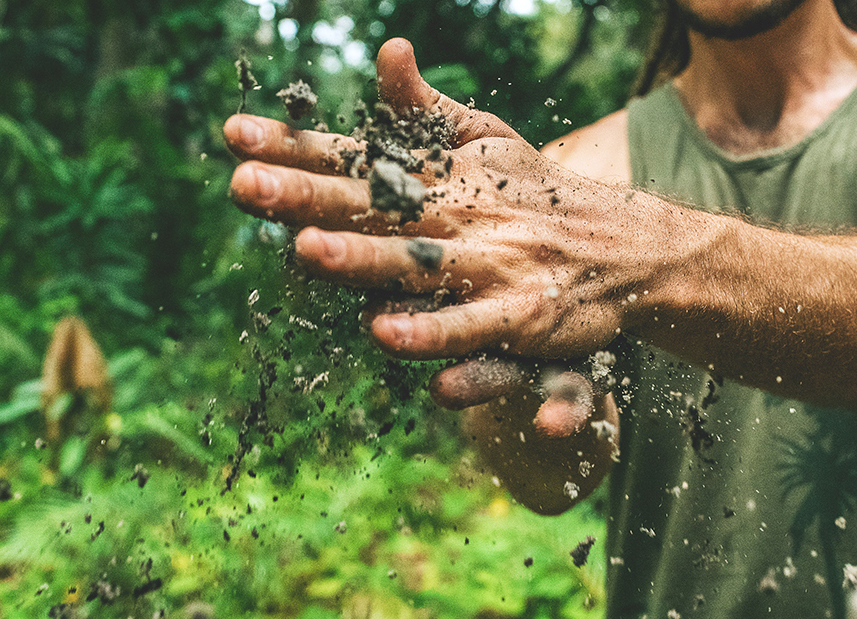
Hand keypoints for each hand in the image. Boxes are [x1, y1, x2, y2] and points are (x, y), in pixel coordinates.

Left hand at [224, 39, 663, 410]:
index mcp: (439, 176)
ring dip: (362, 259)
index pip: (354, 157)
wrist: (625, 248)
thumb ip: (425, 108)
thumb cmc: (538, 196)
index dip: (294, 145)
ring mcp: (488, 265)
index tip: (231, 133)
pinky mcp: (520, 315)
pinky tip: (386, 334)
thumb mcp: (485, 140)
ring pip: (416, 264)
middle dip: (305, 196)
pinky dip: (432, 331)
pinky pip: (470, 327)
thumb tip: (387, 47)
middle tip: (242, 184)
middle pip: (371, 207)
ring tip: (307, 252)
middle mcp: (457, 216)